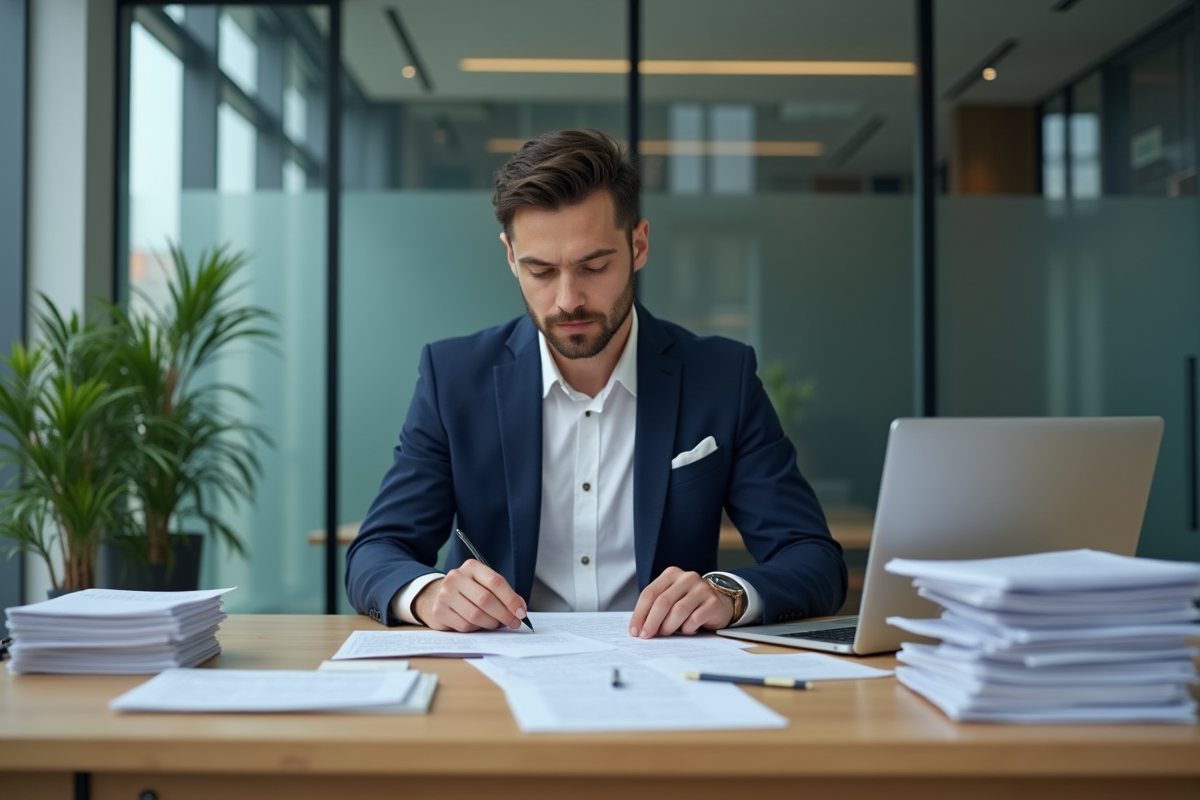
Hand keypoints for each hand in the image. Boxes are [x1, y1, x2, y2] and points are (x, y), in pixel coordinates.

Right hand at [412, 560, 527, 631]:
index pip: (495, 582)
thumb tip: (520, 609)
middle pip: (486, 600)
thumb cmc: (468, 591)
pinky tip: (478, 625)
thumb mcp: (484, 584)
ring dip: (491, 623)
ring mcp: (445, 594)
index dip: (511, 599)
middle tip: (514, 623)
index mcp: (471, 567)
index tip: (521, 612)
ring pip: (476, 615)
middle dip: (504, 614)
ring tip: (496, 624)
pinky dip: (476, 628)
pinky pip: (464, 625)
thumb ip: (502, 594)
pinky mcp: (439, 611)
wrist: (437, 596)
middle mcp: (456, 577)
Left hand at [628, 567, 733, 638]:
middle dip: (651, 622)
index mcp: (671, 574)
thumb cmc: (689, 603)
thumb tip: (639, 628)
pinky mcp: (713, 603)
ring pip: (678, 611)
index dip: (639, 613)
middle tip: (646, 636)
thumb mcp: (671, 598)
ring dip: (669, 626)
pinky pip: (694, 620)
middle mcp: (687, 578)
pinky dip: (687, 629)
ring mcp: (702, 589)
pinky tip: (687, 630)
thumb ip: (656, 607)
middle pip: (662, 602)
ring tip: (666, 633)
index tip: (634, 631)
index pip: (649, 593)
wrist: (720, 603)